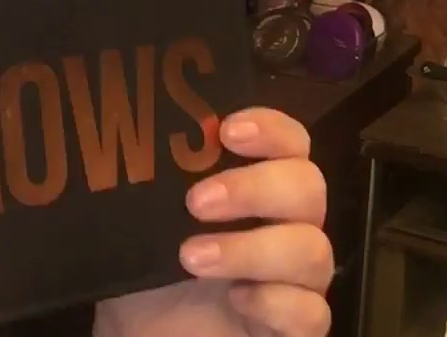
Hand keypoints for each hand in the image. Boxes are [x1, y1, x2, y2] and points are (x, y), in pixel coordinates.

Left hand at [94, 108, 331, 336]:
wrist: (139, 334)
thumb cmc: (149, 269)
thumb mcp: (144, 220)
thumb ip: (155, 181)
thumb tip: (133, 140)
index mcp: (258, 188)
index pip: (290, 143)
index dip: (271, 129)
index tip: (226, 131)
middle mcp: (286, 226)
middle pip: (307, 188)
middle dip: (254, 188)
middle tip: (196, 203)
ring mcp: (296, 280)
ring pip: (312, 250)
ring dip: (251, 250)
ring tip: (191, 257)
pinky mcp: (294, 328)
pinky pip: (311, 314)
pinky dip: (276, 303)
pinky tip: (236, 301)